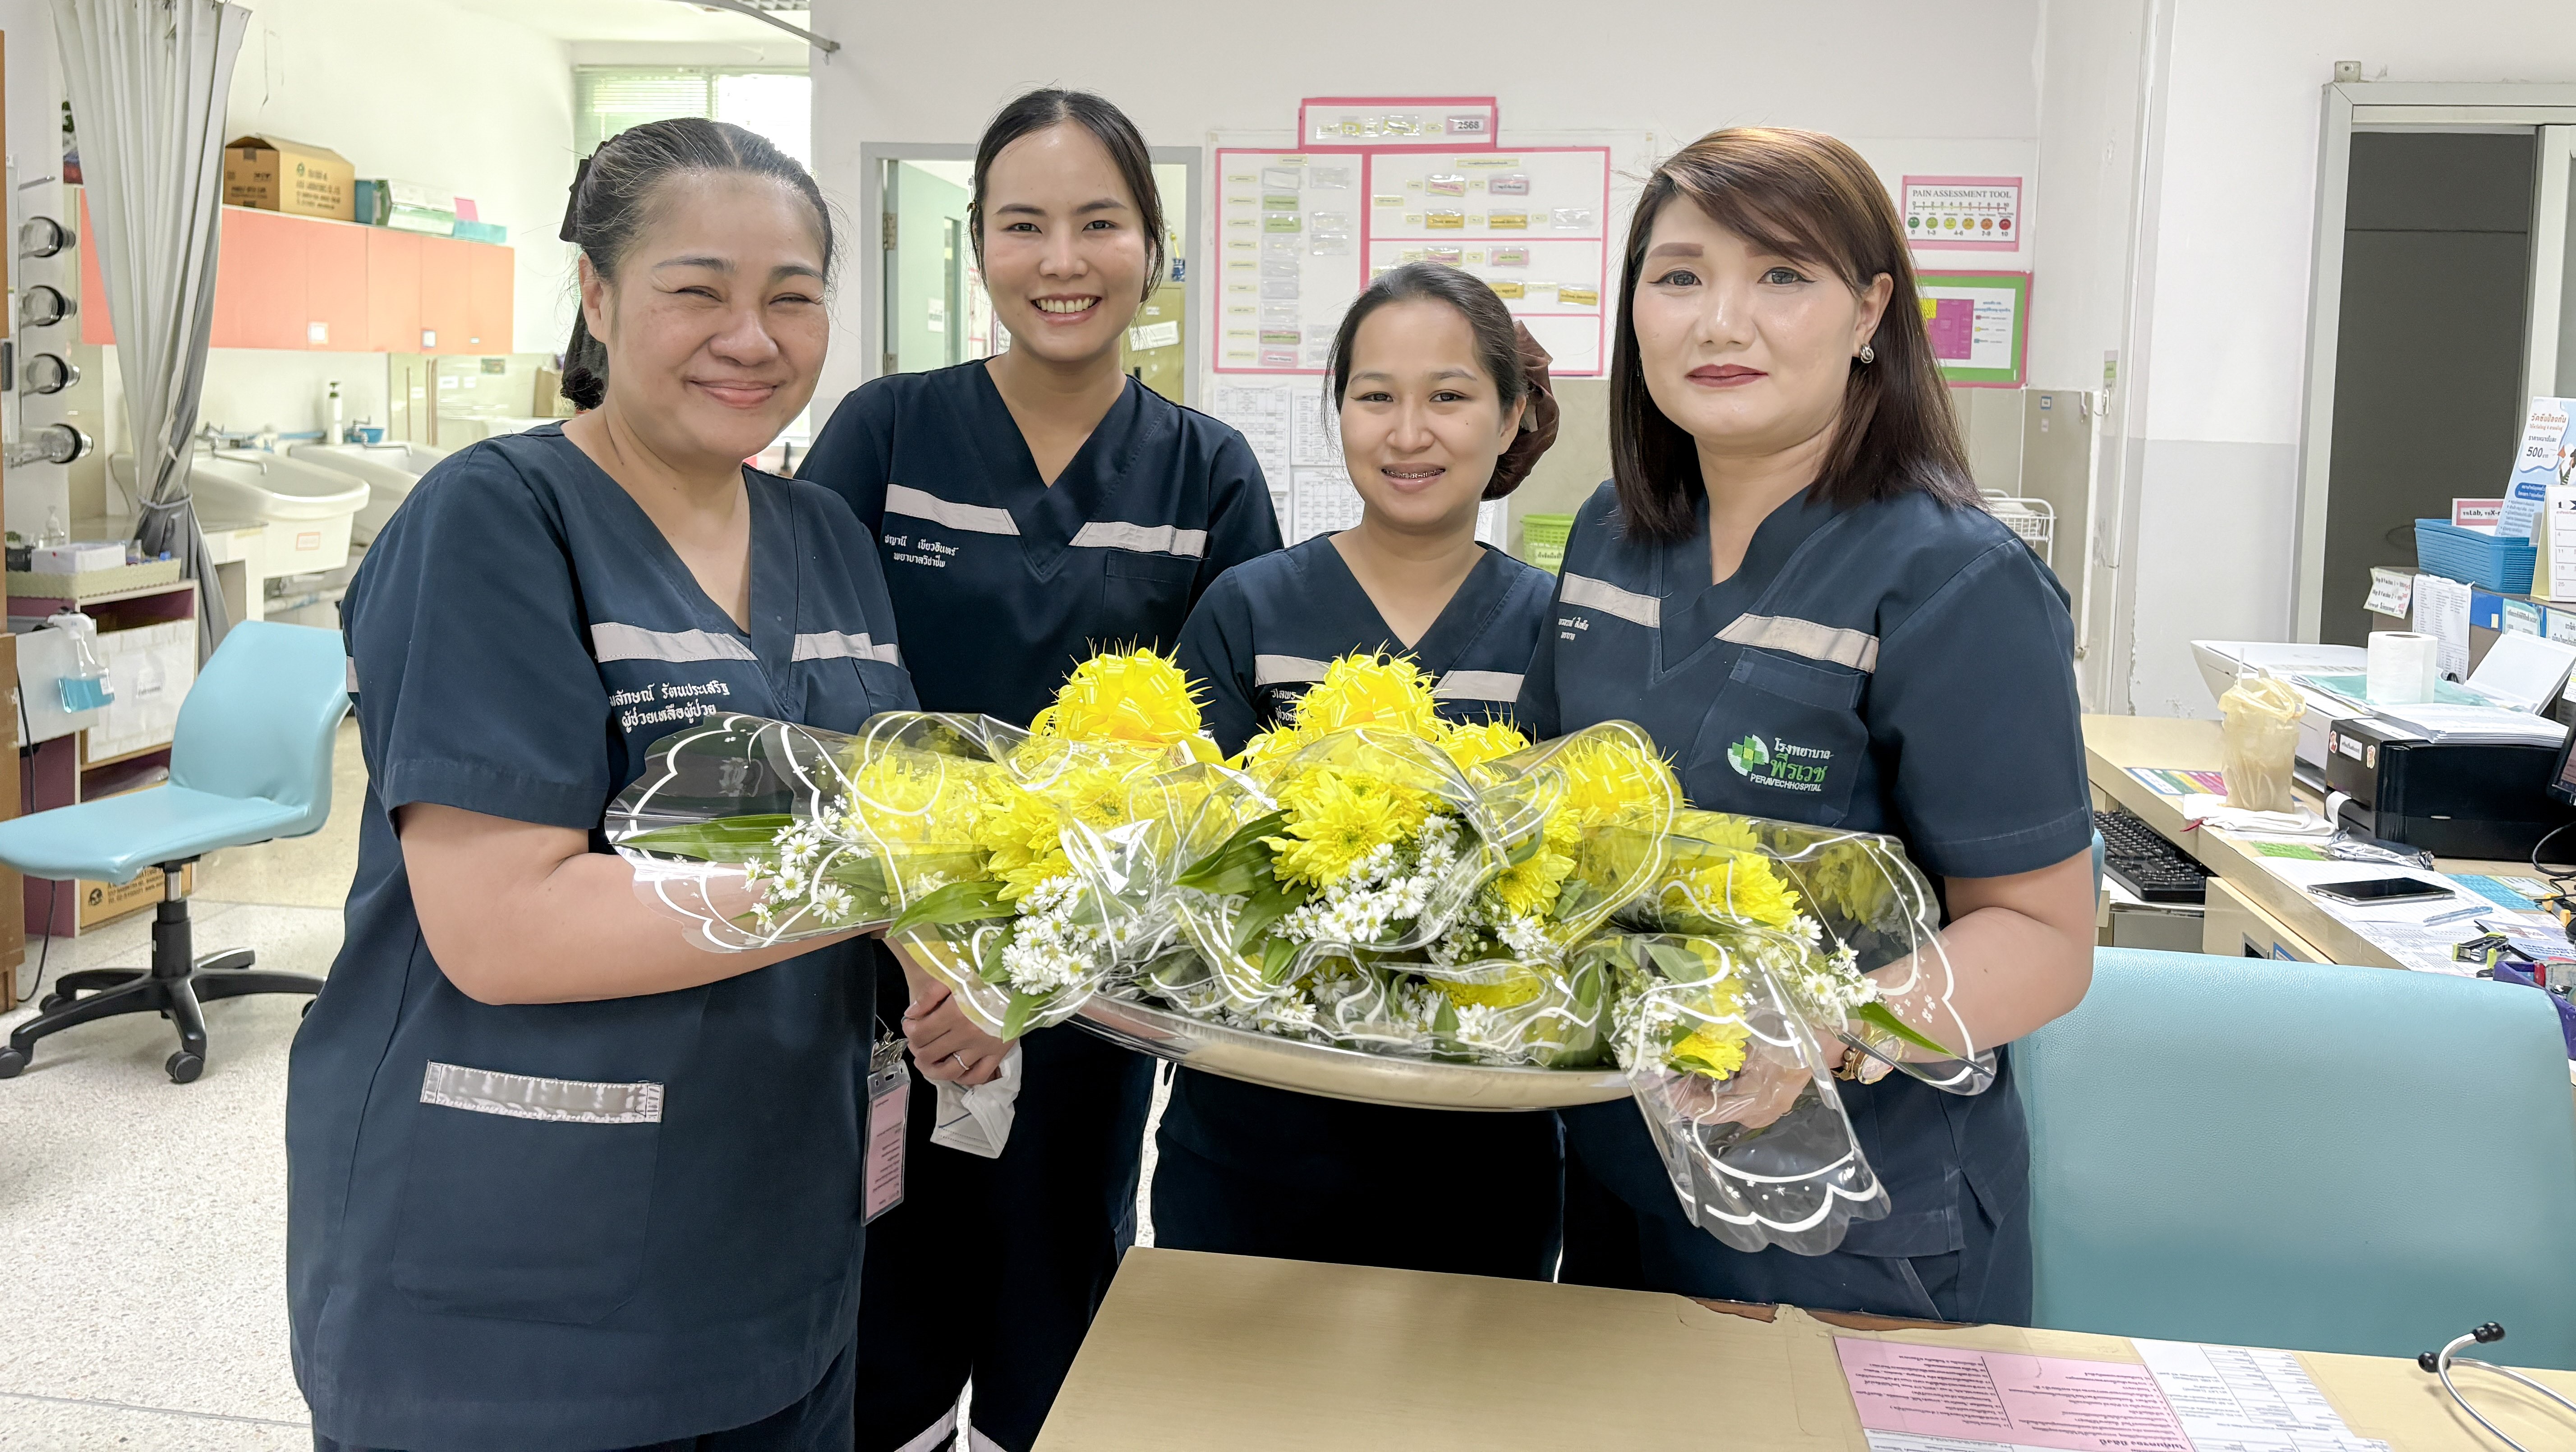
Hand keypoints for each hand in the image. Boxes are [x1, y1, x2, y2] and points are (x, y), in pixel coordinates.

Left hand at [890, 942, 1006, 1087]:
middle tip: (917, 1042)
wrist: (1021, 981)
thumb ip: (929, 995)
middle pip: (929, 1054)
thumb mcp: (954, 977)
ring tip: (926, 1064)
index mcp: (953, 1014)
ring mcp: (982, 1048)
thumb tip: (910, 1014)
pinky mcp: (997, 1054)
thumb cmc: (986, 977)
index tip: (910, 1024)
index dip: (909, 1031)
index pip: (920, 1034)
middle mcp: (966, 1035)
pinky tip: (956, 1071)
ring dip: (932, 1071)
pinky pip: (978, 1076)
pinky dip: (964, 1078)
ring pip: (950, 1071)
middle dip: (917, 1049)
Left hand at [1656, 1043, 1812, 1131]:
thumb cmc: (1788, 1036)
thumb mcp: (1751, 1043)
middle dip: (1690, 1095)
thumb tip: (1690, 1056)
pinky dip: (1721, 1091)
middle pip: (1714, 1111)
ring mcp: (1764, 1112)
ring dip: (1704, 1093)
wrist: (1824, 1042)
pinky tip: (1710, 1075)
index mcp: (1755, 1100)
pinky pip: (1737, 1103)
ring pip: (1724, 1108)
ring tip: (1685, 1073)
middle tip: (1670, 1077)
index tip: (1665, 1088)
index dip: (1684, 1101)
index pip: (1709, 1110)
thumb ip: (1721, 1053)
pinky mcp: (1767, 1106)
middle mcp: (1758, 1113)